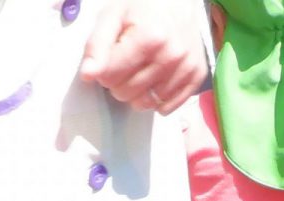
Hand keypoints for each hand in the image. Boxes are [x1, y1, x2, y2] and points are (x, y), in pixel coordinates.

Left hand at [80, 0, 208, 114]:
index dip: (104, 69)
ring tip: (140, 70)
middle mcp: (170, 55)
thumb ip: (97, 46)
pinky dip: (156, 99)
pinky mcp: (196, 76)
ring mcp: (186, 67)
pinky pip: (167, 106)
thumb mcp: (112, 17)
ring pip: (145, 104)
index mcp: (148, 38)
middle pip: (126, 93)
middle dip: (118, 82)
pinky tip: (155, 80)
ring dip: (136, 92)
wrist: (179, 0)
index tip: (112, 57)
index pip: (109, 78)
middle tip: (125, 63)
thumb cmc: (142, 7)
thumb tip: (88, 76)